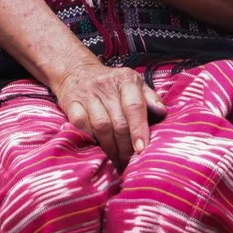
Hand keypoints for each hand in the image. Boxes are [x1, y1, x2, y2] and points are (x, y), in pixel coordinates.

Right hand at [47, 58, 163, 164]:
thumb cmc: (112, 84)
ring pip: (101, 127)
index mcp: (126, 79)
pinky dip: (91, 139)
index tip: (141, 150)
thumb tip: (162, 111)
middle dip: (126, 146)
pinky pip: (81, 126)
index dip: (138, 130)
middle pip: (118, 122)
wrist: (77, 71)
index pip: (134, 106)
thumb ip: (150, 98)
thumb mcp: (134, 84)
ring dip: (110, 148)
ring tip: (117, 160)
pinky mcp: (70, 103)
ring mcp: (86, 94)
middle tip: (130, 161)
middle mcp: (106, 85)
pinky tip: (98, 148)